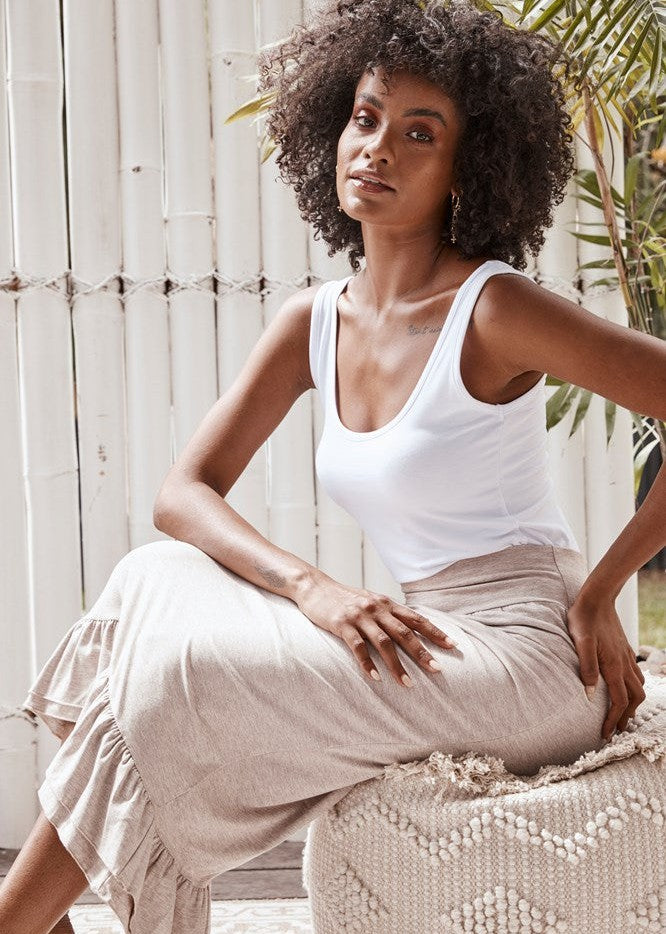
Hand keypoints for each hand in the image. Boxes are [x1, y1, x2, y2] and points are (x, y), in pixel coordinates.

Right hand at [295, 573, 456, 685]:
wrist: (314, 587)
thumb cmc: (344, 597)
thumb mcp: (370, 600)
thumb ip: (388, 613)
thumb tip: (410, 627)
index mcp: (386, 603)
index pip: (416, 618)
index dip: (435, 632)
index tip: (452, 646)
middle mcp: (376, 608)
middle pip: (404, 632)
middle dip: (422, 652)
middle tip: (438, 670)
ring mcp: (359, 616)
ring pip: (383, 642)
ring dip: (397, 665)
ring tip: (407, 684)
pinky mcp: (341, 624)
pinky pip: (357, 647)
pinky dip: (367, 663)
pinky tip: (376, 678)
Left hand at [566, 588, 645, 739]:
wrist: (597, 597)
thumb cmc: (584, 618)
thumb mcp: (580, 641)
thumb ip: (586, 667)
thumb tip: (590, 694)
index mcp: (613, 665)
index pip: (619, 701)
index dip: (613, 720)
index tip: (606, 734)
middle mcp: (624, 663)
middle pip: (634, 698)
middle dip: (626, 716)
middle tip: (616, 730)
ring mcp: (626, 656)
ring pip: (638, 687)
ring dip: (632, 704)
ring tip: (622, 714)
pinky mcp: (624, 649)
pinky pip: (636, 674)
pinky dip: (634, 687)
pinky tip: (626, 687)